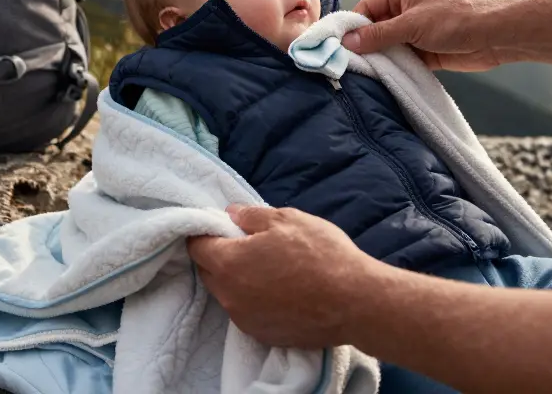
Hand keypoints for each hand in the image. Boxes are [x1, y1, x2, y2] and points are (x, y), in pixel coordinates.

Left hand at [186, 205, 381, 349]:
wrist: (355, 302)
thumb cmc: (321, 255)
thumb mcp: (287, 220)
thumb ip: (251, 216)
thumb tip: (230, 214)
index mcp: (229, 263)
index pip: (196, 246)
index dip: (205, 233)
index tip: (220, 227)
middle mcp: (229, 296)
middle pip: (209, 272)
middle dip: (220, 256)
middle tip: (247, 244)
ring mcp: (244, 320)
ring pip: (228, 293)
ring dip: (238, 279)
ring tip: (268, 268)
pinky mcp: (262, 335)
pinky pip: (247, 312)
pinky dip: (254, 300)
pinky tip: (280, 290)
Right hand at [343, 0, 506, 70]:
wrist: (495, 36)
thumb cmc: (455, 19)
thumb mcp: (412, 24)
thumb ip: (379, 34)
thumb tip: (348, 41)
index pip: (368, 8)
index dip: (353, 25)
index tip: (339, 44)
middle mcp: (407, 11)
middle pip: (376, 29)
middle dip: (365, 44)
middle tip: (348, 63)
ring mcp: (417, 33)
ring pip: (389, 47)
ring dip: (381, 59)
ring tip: (363, 74)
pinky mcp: (426, 52)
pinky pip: (403, 60)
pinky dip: (395, 68)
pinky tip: (383, 79)